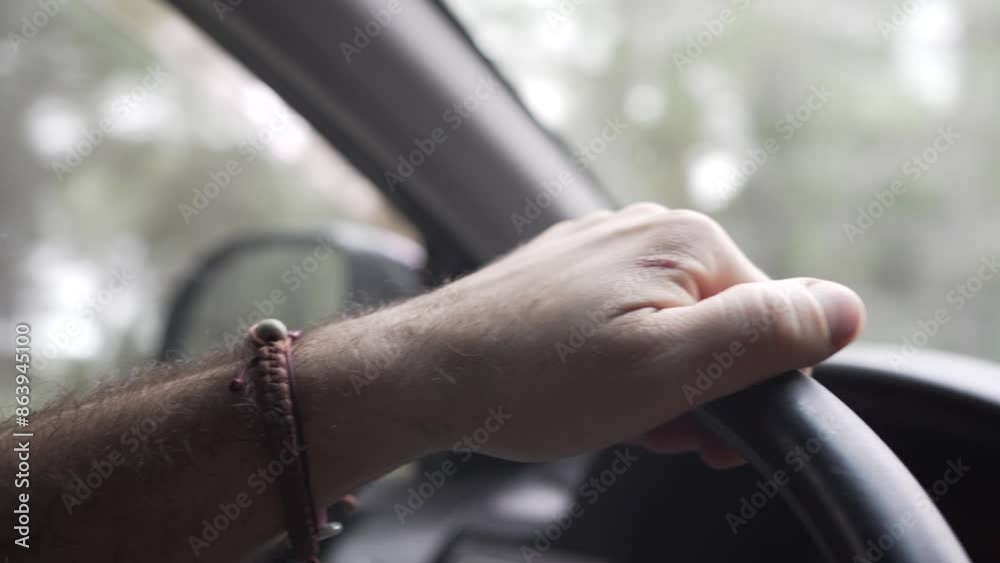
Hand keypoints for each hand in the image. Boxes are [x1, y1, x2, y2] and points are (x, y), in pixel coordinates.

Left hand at [306, 204, 864, 469]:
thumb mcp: (668, 367)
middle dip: (700, 390)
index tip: (702, 427)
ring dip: (661, 388)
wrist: (426, 374)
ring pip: (672, 332)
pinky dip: (625, 370)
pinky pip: (627, 326)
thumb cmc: (537, 377)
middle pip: (721, 325)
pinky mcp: (572, 276)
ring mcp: (605, 251)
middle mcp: (649, 231)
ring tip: (615, 417)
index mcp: (688, 242)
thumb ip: (763, 334)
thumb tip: (844, 309)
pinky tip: (594, 397)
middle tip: (654, 428)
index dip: (748, 388)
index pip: (773, 320)